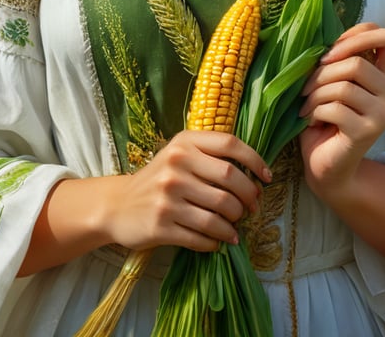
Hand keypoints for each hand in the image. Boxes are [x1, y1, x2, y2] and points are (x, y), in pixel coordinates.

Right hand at [110, 130, 270, 252]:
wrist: (118, 205)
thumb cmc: (159, 179)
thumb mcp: (179, 155)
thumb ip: (210, 156)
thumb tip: (254, 178)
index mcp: (184, 143)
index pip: (230, 144)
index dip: (255, 160)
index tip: (267, 177)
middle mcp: (176, 165)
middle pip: (231, 180)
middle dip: (249, 198)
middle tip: (252, 209)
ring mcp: (168, 196)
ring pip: (219, 213)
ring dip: (234, 225)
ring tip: (234, 228)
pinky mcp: (161, 225)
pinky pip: (202, 237)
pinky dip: (216, 241)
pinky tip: (219, 241)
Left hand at [298, 22, 384, 203]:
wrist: (327, 166)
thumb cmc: (326, 118)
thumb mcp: (335, 83)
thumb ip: (341, 61)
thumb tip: (327, 38)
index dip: (359, 35)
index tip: (331, 52)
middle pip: (357, 62)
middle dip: (322, 72)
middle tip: (306, 87)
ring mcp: (383, 114)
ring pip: (344, 85)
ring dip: (316, 93)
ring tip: (308, 105)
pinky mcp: (367, 132)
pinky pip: (335, 108)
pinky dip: (315, 111)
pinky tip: (312, 120)